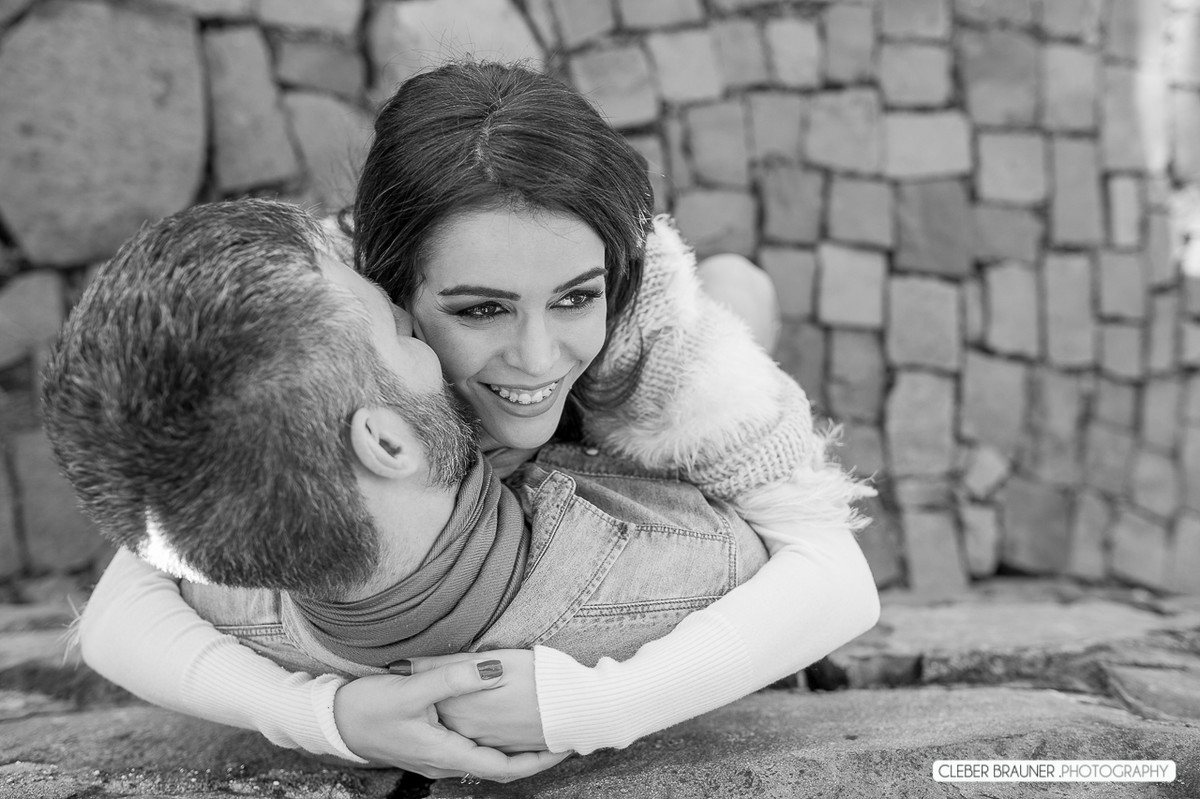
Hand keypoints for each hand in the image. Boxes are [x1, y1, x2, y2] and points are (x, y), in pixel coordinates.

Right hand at [333, 659, 567, 780]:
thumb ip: (454, 679)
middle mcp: (444, 762)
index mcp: (446, 753)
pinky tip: (502, 724)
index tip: (564, 747)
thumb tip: (495, 669)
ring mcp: (436, 757)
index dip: (538, 761)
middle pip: (499, 767)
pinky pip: (471, 750)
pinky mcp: (429, 746)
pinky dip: (493, 742)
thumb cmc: (369, 707)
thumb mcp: (412, 689)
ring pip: (485, 759)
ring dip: (514, 750)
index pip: (504, 768)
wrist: (334, 722)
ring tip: (540, 731)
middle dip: (533, 756)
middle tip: (563, 737)